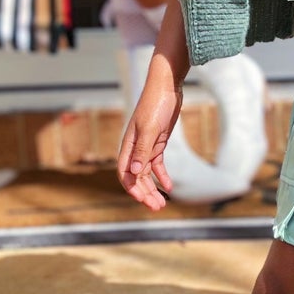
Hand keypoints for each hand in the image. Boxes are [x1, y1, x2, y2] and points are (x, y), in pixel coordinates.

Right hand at [116, 54, 182, 209]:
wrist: (167, 87)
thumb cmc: (156, 104)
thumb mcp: (150, 128)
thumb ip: (143, 150)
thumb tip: (134, 171)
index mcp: (128, 145)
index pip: (124, 173)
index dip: (132, 188)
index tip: (143, 199)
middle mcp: (135, 148)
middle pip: (136, 177)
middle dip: (145, 193)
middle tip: (157, 207)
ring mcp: (146, 146)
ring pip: (147, 173)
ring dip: (153, 188)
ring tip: (162, 203)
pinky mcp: (158, 142)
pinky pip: (157, 164)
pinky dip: (162, 176)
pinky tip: (169, 186)